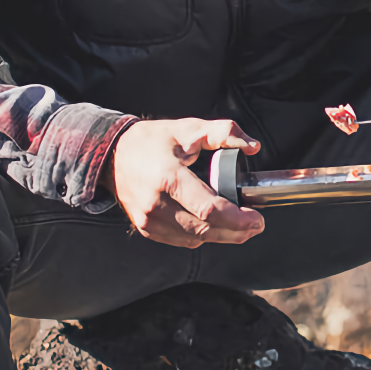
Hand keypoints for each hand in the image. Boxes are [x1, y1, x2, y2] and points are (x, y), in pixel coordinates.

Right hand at [105, 118, 264, 248]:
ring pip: (195, 239)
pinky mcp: (146, 229)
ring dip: (222, 237)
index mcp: (168, 178)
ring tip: (241, 227)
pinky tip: (215, 227)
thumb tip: (253, 146)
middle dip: (236, 231)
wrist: (113, 154)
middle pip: (205, 230)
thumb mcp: (189, 128)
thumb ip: (224, 132)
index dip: (237, 219)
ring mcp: (148, 220)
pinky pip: (181, 240)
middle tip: (256, 225)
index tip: (257, 219)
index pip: (208, 209)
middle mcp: (155, 204)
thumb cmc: (152, 141)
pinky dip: (202, 237)